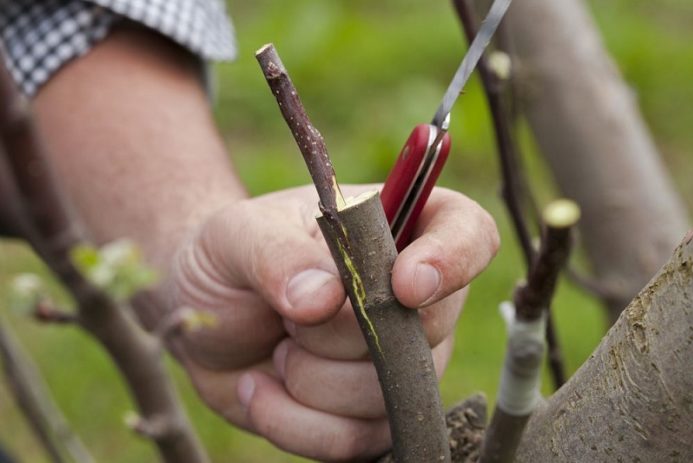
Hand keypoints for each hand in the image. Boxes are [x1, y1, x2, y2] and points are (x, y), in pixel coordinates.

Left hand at [167, 184, 498, 460]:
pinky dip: (293, 421)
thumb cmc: (230, 259)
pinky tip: (260, 388)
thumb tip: (323, 299)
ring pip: (386, 394)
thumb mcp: (238, 236)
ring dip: (310, 379)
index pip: (468, 233)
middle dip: (341, 334)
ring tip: (275, 349)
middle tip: (287, 317)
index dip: (453, 260)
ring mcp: (397, 361)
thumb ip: (277, 255)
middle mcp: (411, 297)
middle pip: (428, 328)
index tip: (404, 285)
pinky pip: (354, 440)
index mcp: (396, 228)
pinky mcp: (368, 415)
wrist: (203, 317)